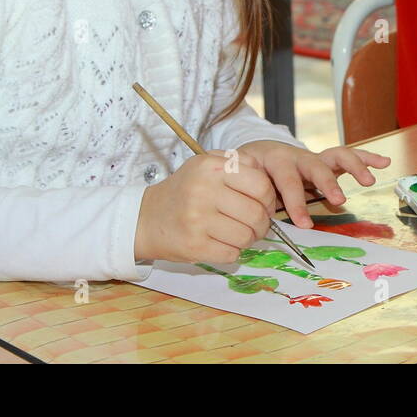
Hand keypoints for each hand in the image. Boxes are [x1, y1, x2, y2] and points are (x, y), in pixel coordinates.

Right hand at [134, 151, 277, 264]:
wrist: (147, 217)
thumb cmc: (185, 190)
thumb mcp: (207, 164)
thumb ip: (238, 162)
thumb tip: (267, 177)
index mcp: (211, 167)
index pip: (260, 184)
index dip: (269, 198)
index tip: (264, 205)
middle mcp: (204, 190)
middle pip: (256, 213)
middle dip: (262, 223)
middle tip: (255, 224)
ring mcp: (198, 219)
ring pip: (246, 236)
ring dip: (247, 239)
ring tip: (237, 233)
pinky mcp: (194, 245)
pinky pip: (231, 254)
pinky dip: (232, 251)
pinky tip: (221, 242)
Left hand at [237, 141, 391, 228]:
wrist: (255, 153)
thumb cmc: (253, 173)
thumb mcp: (249, 184)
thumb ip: (258, 200)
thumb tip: (262, 223)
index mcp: (275, 161)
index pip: (288, 181)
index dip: (296, 203)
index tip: (304, 224)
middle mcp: (298, 156)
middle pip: (315, 165)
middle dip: (327, 183)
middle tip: (339, 201)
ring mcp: (315, 157)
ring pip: (337, 155)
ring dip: (354, 166)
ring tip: (368, 181)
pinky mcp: (327, 161)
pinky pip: (348, 157)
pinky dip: (367, 158)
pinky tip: (384, 163)